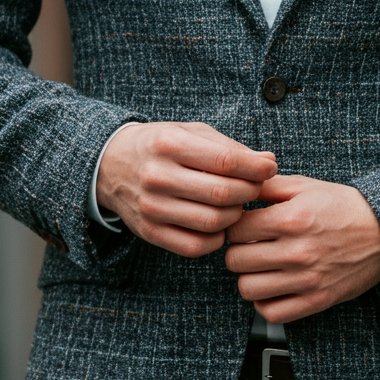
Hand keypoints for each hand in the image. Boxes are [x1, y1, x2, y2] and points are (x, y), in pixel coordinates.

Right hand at [97, 122, 276, 257]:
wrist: (110, 164)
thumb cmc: (160, 144)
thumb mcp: (191, 132)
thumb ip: (230, 147)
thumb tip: (268, 162)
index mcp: (169, 144)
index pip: (225, 161)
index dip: (255, 168)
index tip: (269, 168)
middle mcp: (157, 176)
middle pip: (221, 194)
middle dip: (249, 192)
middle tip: (255, 188)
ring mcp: (151, 207)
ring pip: (211, 222)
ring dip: (235, 216)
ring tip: (237, 204)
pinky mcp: (148, 232)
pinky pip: (194, 247)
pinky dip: (216, 239)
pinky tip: (219, 224)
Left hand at [224, 174, 379, 322]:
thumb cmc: (343, 206)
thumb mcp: (306, 185)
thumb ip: (269, 185)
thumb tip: (240, 189)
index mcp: (291, 219)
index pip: (236, 229)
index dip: (235, 224)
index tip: (243, 224)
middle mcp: (297, 251)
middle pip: (236, 260)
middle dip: (238, 250)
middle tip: (249, 244)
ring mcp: (306, 280)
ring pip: (248, 289)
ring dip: (249, 276)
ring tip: (260, 265)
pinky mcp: (316, 301)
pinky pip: (271, 313)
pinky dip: (265, 301)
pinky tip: (273, 286)